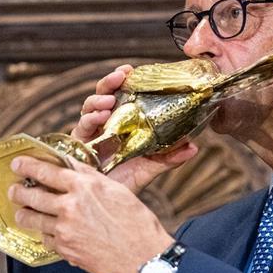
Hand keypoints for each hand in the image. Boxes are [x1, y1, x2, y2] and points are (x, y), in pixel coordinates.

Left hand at [9, 155, 173, 272]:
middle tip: (13, 190)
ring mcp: (65, 230)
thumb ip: (90, 178)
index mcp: (84, 186)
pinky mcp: (66, 250)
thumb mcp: (116, 191)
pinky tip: (48, 231)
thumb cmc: (136, 223)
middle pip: (31, 195)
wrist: (144, 258)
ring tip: (22, 211)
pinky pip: (45, 238)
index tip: (17, 164)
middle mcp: (70, 207)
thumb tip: (70, 169)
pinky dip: (45, 233)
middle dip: (17, 192)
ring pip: (31, 219)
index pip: (46, 171)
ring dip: (24, 213)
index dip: (27, 166)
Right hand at [75, 65, 199, 194]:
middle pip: (103, 94)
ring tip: (109, 100)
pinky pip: (81, 127)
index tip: (131, 70)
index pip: (121, 95)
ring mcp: (90, 132)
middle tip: (121, 75)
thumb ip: (170, 157)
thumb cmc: (126, 181)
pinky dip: (89, 119)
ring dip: (99, 99)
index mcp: (121, 122)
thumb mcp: (151, 168)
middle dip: (110, 82)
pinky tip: (99, 117)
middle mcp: (104, 124)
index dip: (124, 81)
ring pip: (90, 106)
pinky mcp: (78, 144)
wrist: (107, 202)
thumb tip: (193, 147)